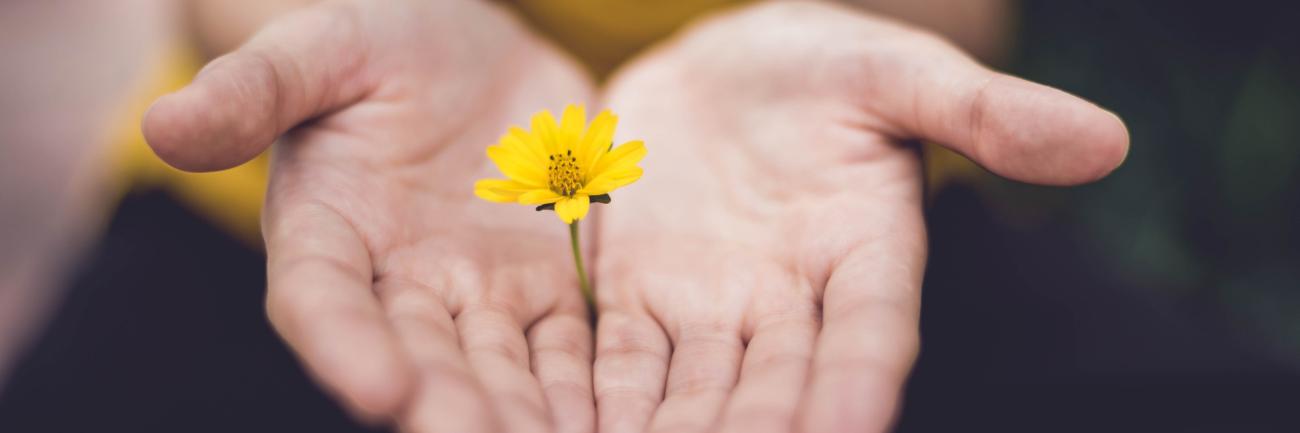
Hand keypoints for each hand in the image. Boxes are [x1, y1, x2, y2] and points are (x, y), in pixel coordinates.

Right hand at [143, 1, 596, 431]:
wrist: (466, 49)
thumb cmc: (377, 39)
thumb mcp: (321, 48)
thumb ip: (256, 88)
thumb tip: (164, 124)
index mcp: (326, 231)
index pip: (322, 300)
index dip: (344, 347)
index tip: (380, 390)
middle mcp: (398, 283)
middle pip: (420, 358)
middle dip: (452, 408)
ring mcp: (477, 293)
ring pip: (501, 369)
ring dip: (525, 417)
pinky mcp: (546, 287)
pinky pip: (569, 347)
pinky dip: (587, 389)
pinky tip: (617, 422)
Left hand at [591, 2, 1127, 432]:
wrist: (718, 67)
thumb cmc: (819, 63)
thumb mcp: (894, 70)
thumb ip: (983, 112)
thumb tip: (1106, 141)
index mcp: (866, 253)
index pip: (871, 337)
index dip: (860, 389)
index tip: (851, 429)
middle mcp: (790, 303)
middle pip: (777, 391)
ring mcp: (710, 308)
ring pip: (695, 397)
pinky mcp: (637, 300)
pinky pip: (621, 364)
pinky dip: (606, 407)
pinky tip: (578, 432)